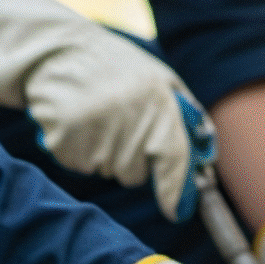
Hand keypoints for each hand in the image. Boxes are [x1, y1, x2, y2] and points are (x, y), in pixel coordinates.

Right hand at [0, 0, 216, 219]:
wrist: (58, 52)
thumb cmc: (116, 68)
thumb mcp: (159, 78)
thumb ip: (186, 114)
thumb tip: (206, 156)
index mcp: (159, 103)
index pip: (173, 160)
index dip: (175, 191)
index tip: (176, 210)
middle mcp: (129, 120)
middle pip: (136, 174)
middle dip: (133, 159)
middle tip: (121, 126)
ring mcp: (94, 132)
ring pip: (108, 170)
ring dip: (105, 153)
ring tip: (98, 116)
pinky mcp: (64, 141)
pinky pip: (80, 164)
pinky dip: (80, 149)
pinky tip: (78, 120)